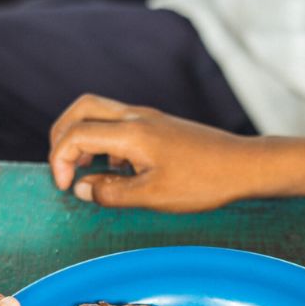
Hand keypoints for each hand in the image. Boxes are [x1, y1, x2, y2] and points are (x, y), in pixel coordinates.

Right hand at [48, 95, 260, 212]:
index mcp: (131, 133)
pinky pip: (119, 125)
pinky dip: (105, 143)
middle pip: (81, 109)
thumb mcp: (153, 196)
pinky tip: (117, 171)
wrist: (244, 166)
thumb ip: (112, 192)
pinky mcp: (159, 127)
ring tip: (87, 173)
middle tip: (62, 168)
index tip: (66, 187)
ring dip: (84, 138)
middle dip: (61, 136)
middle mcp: (136, 117)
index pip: (76, 134)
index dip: (59, 160)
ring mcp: (149, 119)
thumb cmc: (204, 182)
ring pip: (100, 114)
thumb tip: (83, 189)